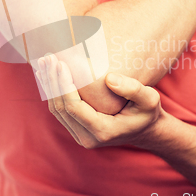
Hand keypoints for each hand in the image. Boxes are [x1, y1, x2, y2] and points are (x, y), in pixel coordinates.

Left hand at [36, 54, 162, 148]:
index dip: (64, 85)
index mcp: (103, 131)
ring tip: (45, 62)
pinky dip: (53, 91)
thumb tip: (109, 78)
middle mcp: (87, 138)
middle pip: (61, 108)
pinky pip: (59, 111)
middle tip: (48, 57)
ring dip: (49, 85)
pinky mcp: (76, 129)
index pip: (74, 107)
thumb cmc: (147, 112)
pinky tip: (49, 74)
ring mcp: (80, 135)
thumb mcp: (150, 100)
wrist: (145, 130)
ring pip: (56, 110)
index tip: (60, 63)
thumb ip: (133, 89)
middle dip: (52, 81)